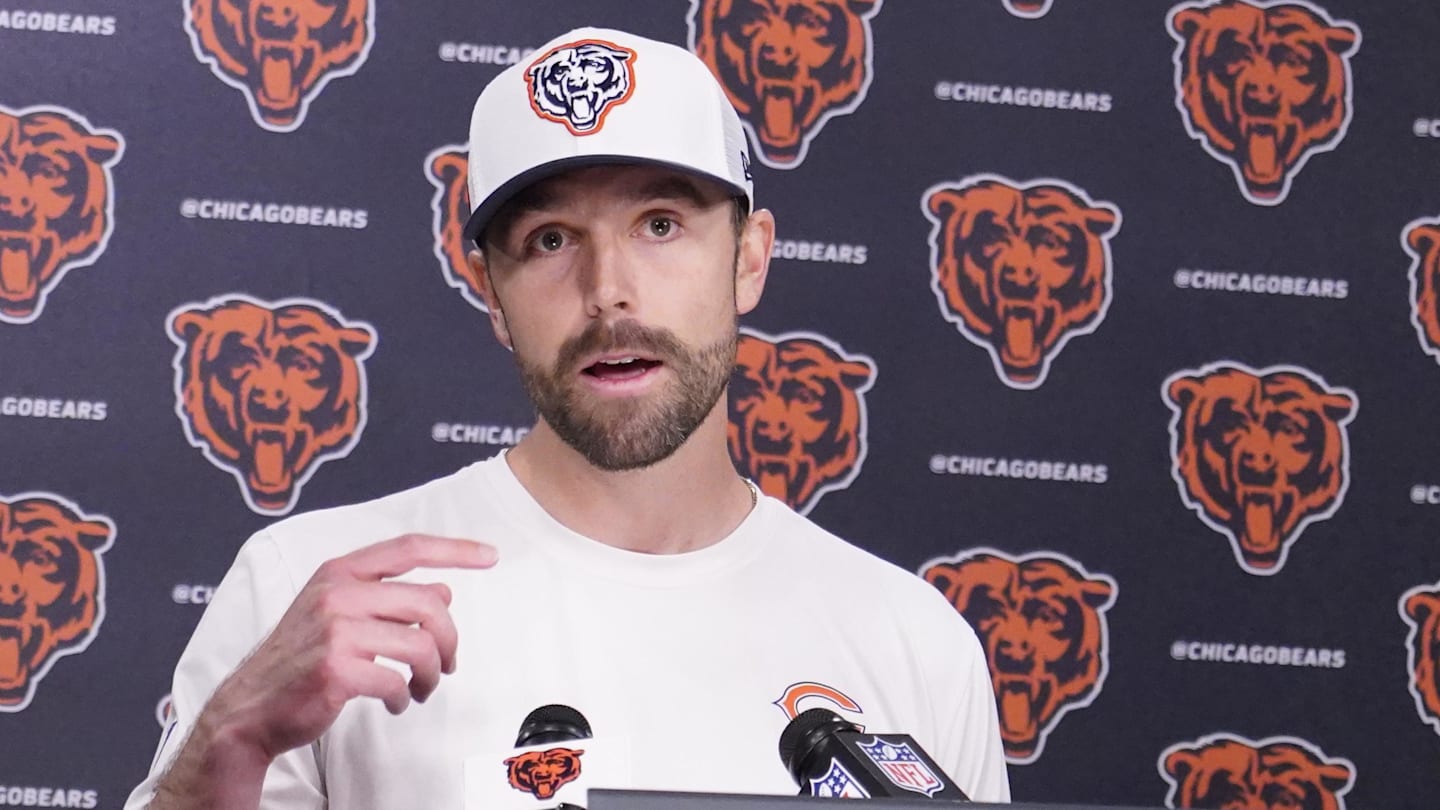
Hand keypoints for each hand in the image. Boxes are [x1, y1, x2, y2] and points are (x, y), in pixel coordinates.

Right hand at [202, 533, 497, 761]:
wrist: (249, 708)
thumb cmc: (298, 660)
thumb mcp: (337, 614)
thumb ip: (386, 597)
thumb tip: (442, 591)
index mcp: (339, 572)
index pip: (409, 548)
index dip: (455, 550)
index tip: (490, 555)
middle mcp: (337, 594)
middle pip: (429, 604)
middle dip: (449, 640)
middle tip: (446, 664)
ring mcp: (335, 631)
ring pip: (420, 645)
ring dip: (430, 674)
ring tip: (420, 687)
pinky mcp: (337, 669)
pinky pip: (397, 681)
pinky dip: (404, 697)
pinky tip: (394, 702)